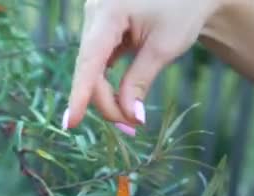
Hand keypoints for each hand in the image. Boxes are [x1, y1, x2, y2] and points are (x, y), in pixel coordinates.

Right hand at [64, 0, 222, 132]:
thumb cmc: (183, 11)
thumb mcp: (164, 48)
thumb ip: (140, 81)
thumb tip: (129, 116)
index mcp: (109, 11)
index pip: (89, 60)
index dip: (80, 94)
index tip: (71, 124)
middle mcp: (94, 12)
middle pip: (90, 69)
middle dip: (107, 100)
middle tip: (131, 125)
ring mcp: (94, 19)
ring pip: (91, 68)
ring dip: (106, 94)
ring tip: (129, 117)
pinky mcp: (99, 27)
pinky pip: (97, 61)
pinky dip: (107, 81)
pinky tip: (119, 98)